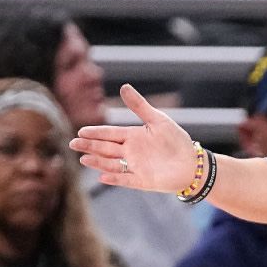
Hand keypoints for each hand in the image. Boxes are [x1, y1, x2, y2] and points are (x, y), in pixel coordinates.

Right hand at [68, 84, 197, 192]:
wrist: (193, 163)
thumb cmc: (176, 140)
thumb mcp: (157, 120)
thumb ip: (139, 106)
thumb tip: (123, 86)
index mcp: (134, 137)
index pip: (110, 134)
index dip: (96, 133)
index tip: (81, 131)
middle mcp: (130, 152)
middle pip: (106, 148)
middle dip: (90, 146)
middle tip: (73, 143)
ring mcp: (134, 167)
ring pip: (111, 164)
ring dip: (98, 162)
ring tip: (83, 158)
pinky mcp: (142, 180)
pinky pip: (125, 179)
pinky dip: (114, 178)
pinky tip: (102, 176)